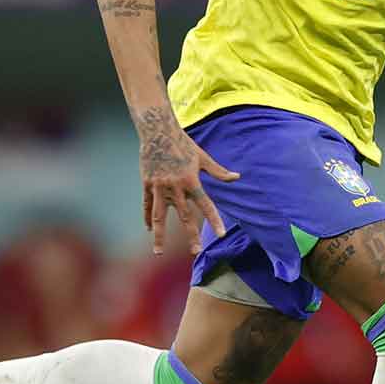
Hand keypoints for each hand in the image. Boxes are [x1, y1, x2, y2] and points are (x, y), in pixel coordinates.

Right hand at [135, 106, 237, 254]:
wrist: (158, 131)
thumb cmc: (183, 143)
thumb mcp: (203, 157)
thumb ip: (218, 171)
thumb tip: (237, 177)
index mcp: (191, 180)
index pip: (206, 204)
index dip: (214, 219)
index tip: (221, 234)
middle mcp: (175, 186)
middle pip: (184, 216)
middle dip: (191, 235)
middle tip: (196, 251)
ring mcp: (159, 187)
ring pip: (160, 216)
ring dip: (159, 236)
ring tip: (159, 252)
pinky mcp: (147, 184)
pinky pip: (147, 205)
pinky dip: (148, 218)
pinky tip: (149, 229)